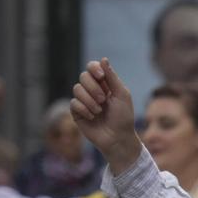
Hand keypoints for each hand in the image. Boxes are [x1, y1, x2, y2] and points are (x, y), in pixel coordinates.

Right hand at [70, 58, 142, 174]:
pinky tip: (92, 117)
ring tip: (99, 111)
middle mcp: (92, 90)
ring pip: (76, 89)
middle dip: (93, 88)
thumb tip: (103, 59)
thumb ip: (112, 77)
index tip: (101, 76)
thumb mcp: (122, 95)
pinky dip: (84, 109)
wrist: (118, 138)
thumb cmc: (123, 118)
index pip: (92, 68)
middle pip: (83, 77)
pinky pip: (73, 103)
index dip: (94, 69)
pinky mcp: (77, 112)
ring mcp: (84, 100)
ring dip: (90, 100)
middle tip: (104, 100)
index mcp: (105, 84)